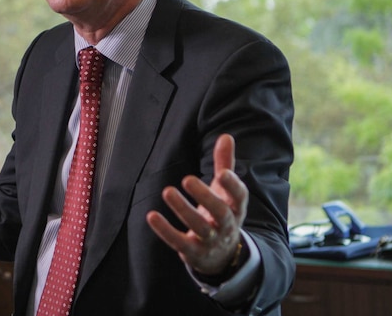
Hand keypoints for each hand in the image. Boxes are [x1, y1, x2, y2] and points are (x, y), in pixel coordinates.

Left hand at [145, 133, 247, 275]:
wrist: (221, 255)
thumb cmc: (221, 212)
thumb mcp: (225, 190)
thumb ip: (225, 164)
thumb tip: (226, 136)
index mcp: (236, 207)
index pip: (239, 197)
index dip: (233, 186)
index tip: (222, 173)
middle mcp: (226, 225)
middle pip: (220, 213)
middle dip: (205, 197)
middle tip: (187, 179)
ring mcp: (210, 240)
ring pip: (199, 227)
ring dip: (182, 209)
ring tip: (167, 191)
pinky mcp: (193, 251)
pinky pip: (179, 242)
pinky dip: (165, 230)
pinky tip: (151, 216)